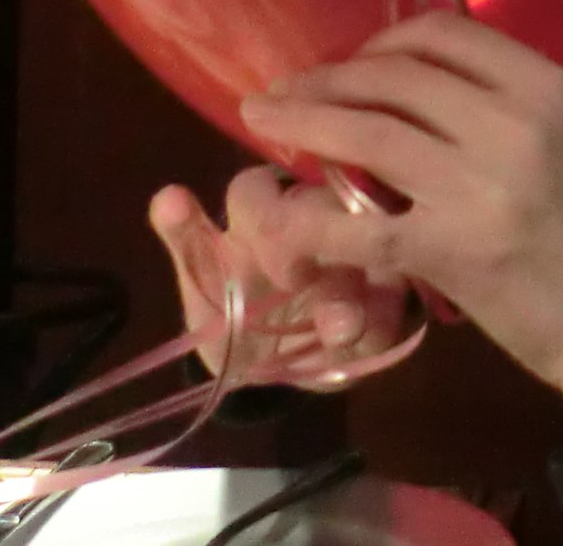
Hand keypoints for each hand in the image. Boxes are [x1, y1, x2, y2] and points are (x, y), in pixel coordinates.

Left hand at [147, 169, 411, 386]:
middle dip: (317, 244)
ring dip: (353, 288)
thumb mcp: (205, 288)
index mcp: (264, 208)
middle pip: (324, 204)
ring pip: (367, 241)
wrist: (275, 375)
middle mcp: (316, 212)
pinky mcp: (390, 286)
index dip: (261, 215)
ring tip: (338, 328)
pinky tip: (366, 336)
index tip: (261, 250)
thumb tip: (168, 195)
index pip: (258, 188)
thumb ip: (188, 244)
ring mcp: (358, 243)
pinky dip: (380, 316)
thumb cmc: (233, 317)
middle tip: (299, 284)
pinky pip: (395, 292)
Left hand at [238, 12, 562, 453]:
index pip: (441, 33)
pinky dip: (311, 223)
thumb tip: (417, 78)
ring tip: (262, 120)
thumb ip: (503, 103)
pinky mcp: (451, 249)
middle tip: (284, 91)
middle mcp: (513, 121)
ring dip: (301, 122)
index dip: (378, 42)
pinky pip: (359, 225)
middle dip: (325, 79)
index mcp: (544, 85)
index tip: (349, 64)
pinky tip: (284, 224)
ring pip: (365, 133)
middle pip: (392, 76)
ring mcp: (480, 184)